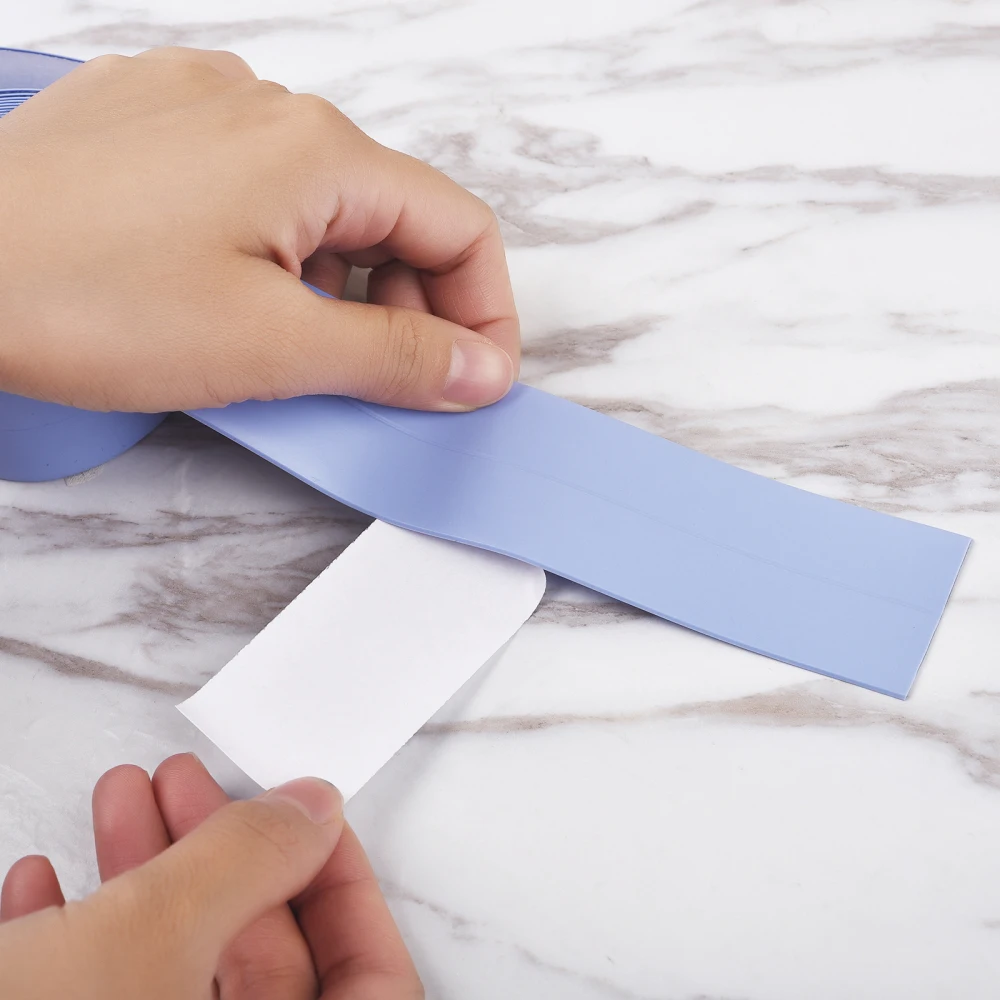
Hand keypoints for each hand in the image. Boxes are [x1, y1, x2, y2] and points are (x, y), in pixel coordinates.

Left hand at [0, 47, 516, 412]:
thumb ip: (395, 359)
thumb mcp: (269, 347)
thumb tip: (476, 368)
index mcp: (315, 149)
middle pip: (393, 214)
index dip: (484, 312)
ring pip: (322, 206)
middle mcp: (265, 106)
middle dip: (407, 307)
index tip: (473, 377)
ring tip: (291, 348)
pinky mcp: (153, 129)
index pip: (458, 226)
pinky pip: (254, 191)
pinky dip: (276, 253)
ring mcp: (202, 109)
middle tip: (380, 382)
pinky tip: (231, 300)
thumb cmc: (75, 296)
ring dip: (339, 285)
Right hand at [0, 753, 421, 998]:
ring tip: (117, 802)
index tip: (311, 817)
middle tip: (185, 787)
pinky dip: (79, 942)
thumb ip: (250, 861)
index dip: (346, 892)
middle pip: (260, 972)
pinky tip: (43, 888)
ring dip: (145, 881)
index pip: (372, 987)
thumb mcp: (146, 940)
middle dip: (223, 859)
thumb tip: (315, 807)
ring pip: (172, 977)